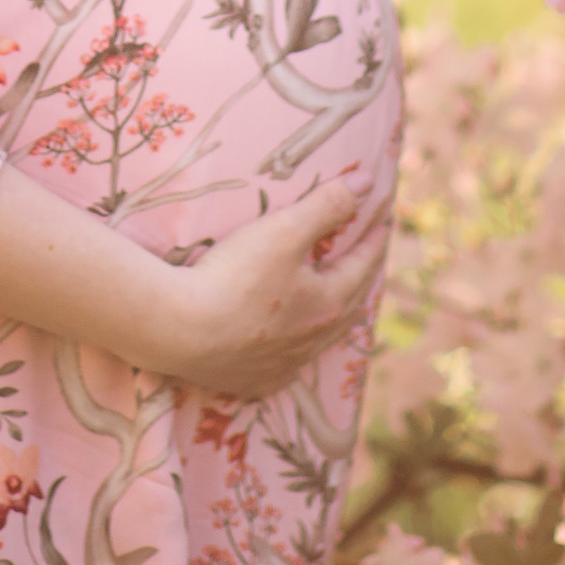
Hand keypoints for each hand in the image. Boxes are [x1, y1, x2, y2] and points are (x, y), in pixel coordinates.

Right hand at [158, 172, 386, 401]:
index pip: (361, 266)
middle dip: (360, 278)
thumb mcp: (283, 231)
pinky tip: (290, 348)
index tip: (383, 222)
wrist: (180, 331)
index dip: (373, 240)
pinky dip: (296, 348)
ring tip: (335, 301)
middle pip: (348, 306)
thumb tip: (368, 182)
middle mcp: (312, 341)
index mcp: (326, 305)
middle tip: (367, 259)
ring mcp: (282, 366)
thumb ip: (326, 205)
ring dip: (332, 316)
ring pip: (320, 340)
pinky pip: (286, 365)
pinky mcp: (252, 381)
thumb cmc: (234, 277)